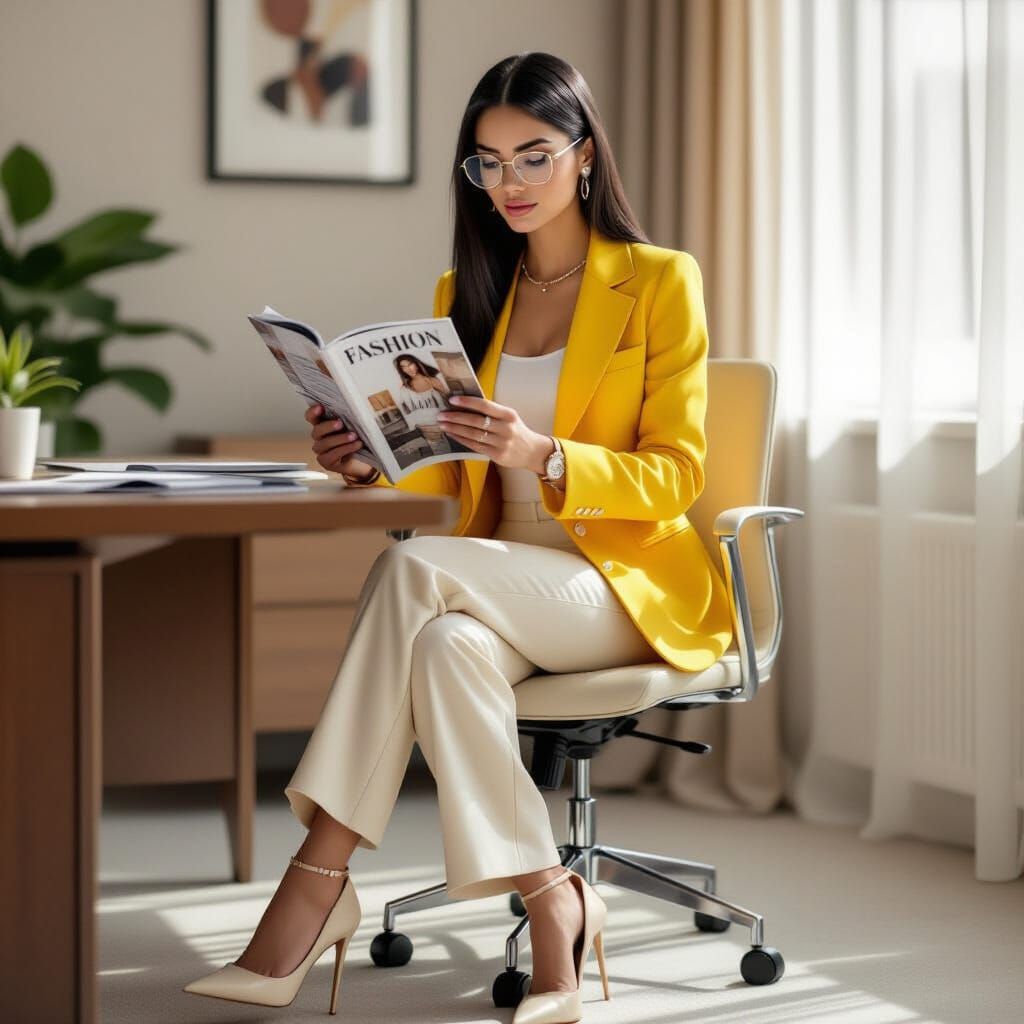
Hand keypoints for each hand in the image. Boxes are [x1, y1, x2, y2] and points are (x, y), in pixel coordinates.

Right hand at [305, 404, 375, 478]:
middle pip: (317, 431)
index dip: (313, 412)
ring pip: (324, 443)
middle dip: (328, 426)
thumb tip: (354, 405)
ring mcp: (321, 450)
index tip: (320, 407)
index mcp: (323, 424)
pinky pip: (332, 455)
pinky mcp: (326, 462)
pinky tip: (356, 445)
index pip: (311, 417)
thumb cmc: (358, 438)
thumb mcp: (355, 423)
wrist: (365, 459)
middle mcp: (320, 437)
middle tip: (340, 423)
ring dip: (340, 438)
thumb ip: (350, 415)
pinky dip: (345, 449)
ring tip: (354, 436)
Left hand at [436, 395, 551, 473]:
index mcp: (508, 414)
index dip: (467, 402)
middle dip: (456, 417)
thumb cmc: (516, 430)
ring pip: (473, 434)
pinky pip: (475, 446)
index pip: (485, 405)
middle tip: (441, 414)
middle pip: (476, 421)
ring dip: (455, 429)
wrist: (533, 451)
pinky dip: (462, 440)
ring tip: (443, 425)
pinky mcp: (497, 455)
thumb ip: (492, 412)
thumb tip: (466, 405)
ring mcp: (501, 443)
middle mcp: (505, 428)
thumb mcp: (509, 417)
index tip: (452, 399)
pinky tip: (452, 435)